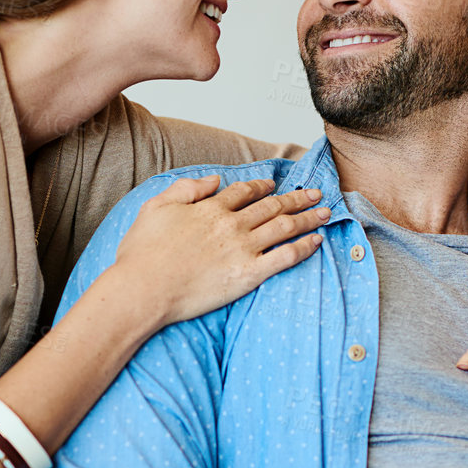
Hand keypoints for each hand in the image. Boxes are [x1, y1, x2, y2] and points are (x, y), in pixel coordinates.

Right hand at [113, 175, 327, 325]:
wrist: (144, 288)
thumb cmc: (142, 253)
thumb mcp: (155, 207)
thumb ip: (186, 188)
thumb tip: (213, 179)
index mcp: (210, 208)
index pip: (244, 191)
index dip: (262, 186)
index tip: (274, 185)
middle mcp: (231, 224)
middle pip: (272, 206)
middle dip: (297, 198)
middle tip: (315, 193)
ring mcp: (242, 249)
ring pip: (284, 227)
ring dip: (308, 217)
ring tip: (325, 212)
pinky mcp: (248, 275)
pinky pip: (285, 257)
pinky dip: (304, 247)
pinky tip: (317, 241)